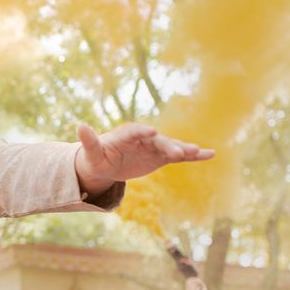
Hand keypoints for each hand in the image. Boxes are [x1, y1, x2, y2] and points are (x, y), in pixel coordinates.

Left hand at [74, 123, 214, 193]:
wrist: (106, 164)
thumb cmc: (97, 157)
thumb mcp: (91, 153)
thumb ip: (88, 141)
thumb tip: (79, 125)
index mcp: (126, 134)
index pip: (135, 131)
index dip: (143, 132)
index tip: (152, 131)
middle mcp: (143, 137)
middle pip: (157, 141)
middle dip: (168, 145)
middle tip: (179, 152)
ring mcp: (155, 147)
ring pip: (172, 147)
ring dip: (185, 149)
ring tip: (200, 151)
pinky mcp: (162, 156)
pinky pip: (179, 156)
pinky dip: (193, 156)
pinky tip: (210, 154)